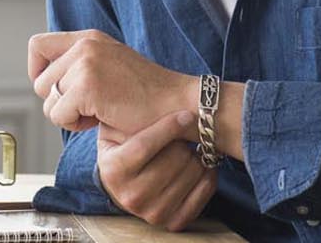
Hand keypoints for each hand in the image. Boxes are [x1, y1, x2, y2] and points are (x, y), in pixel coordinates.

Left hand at [28, 30, 194, 134]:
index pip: (37, 45)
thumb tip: (42, 80)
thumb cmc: (144, 95)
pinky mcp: (87, 87)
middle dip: (58, 102)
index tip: (57, 89)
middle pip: (39, 82)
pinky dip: (76, 126)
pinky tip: (101, 119)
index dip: (38, 71)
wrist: (178, 104)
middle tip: (89, 108)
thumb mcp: (109, 65)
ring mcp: (85, 64)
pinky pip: (59, 115)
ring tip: (98, 112)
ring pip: (47, 101)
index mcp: (87, 38)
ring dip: (68, 116)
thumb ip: (79, 65)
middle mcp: (83, 45)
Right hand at [98, 111, 217, 230]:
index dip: (169, 127)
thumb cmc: (121, 146)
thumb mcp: (114, 130)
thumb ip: (126, 116)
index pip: (144, 145)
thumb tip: (153, 99)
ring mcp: (152, 212)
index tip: (186, 115)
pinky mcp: (172, 222)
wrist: (121, 183)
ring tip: (188, 147)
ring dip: (196, 155)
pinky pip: (203, 192)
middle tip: (182, 134)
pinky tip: (200, 163)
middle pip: (174, 159)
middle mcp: (130, 196)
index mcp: (113, 170)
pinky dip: (208, 174)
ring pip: (192, 173)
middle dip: (182, 140)